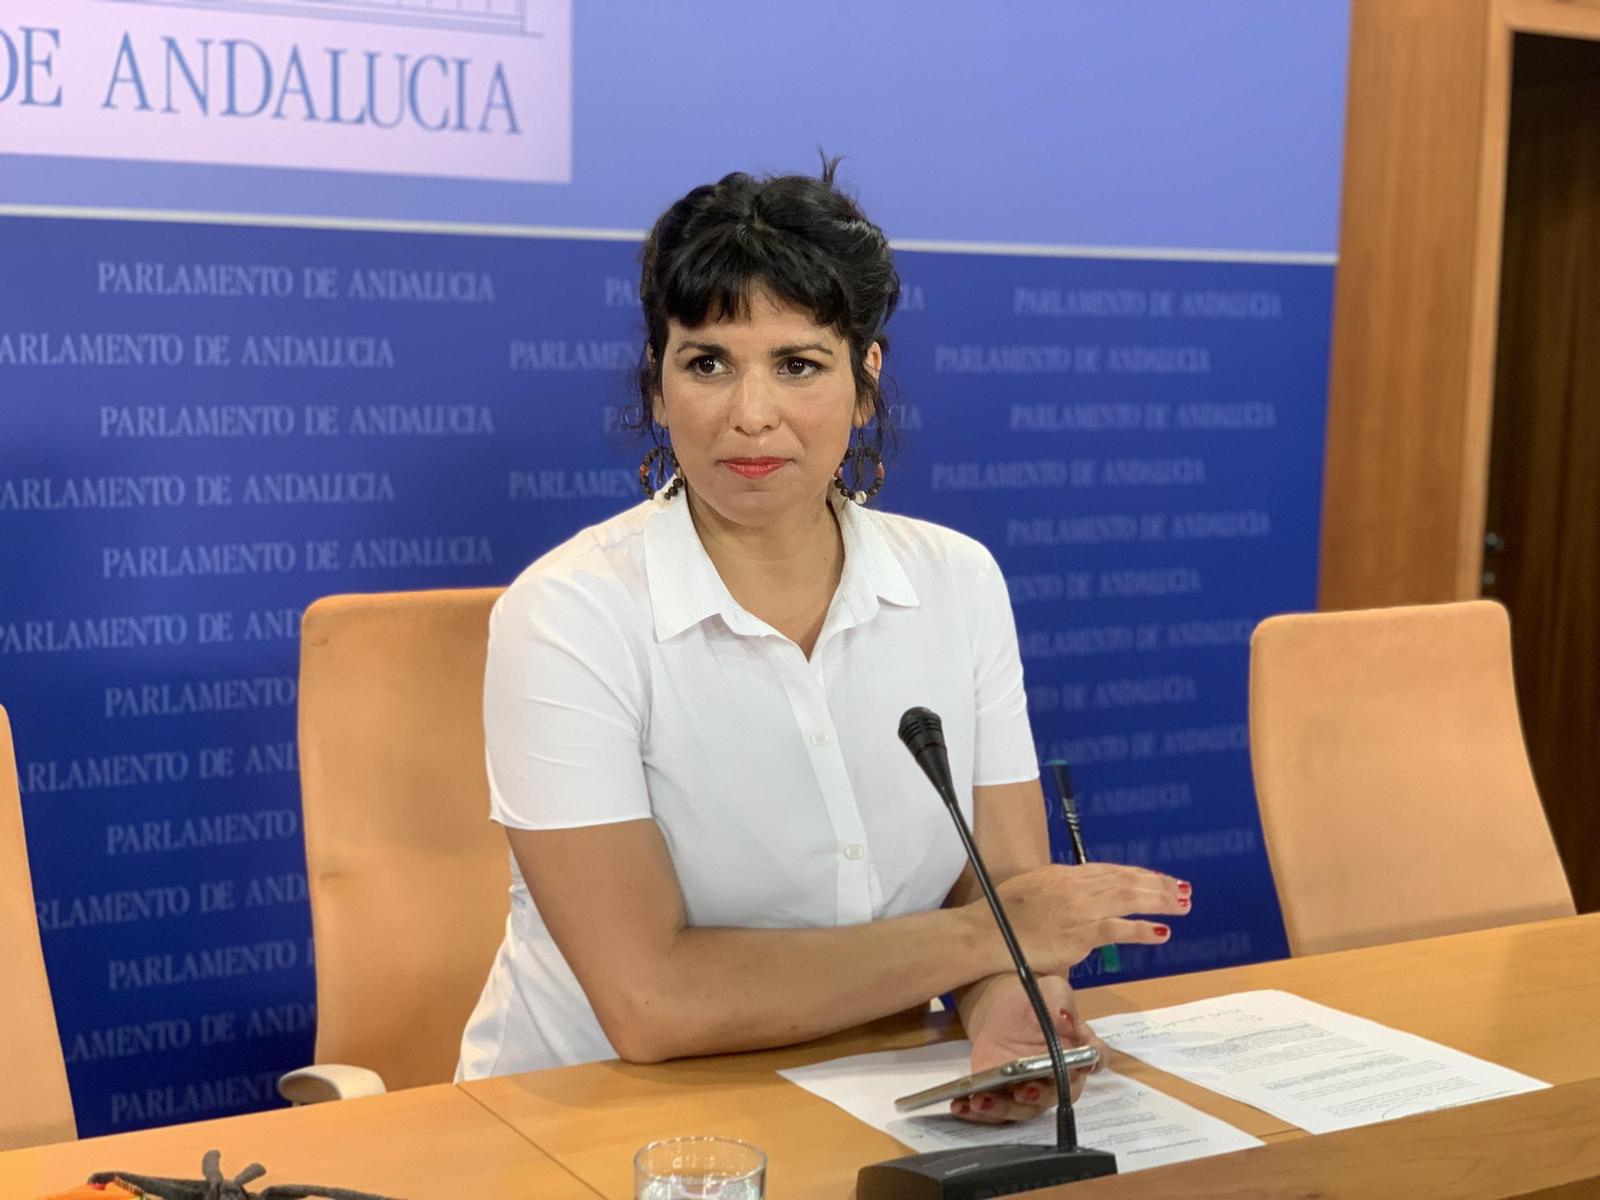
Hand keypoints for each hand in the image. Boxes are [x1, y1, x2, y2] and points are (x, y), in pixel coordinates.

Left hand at [953, 975, 1107, 1123]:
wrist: (1003, 1010)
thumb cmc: (1034, 1002)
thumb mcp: (1050, 991)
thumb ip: (1062, 1003)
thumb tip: (1066, 1019)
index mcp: (1077, 1051)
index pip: (1095, 1059)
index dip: (1093, 1063)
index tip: (1082, 1065)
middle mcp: (1058, 1078)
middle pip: (1056, 1095)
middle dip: (1039, 1096)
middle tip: (1023, 1091)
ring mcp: (1030, 1091)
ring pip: (1024, 1109)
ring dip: (1004, 1109)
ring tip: (981, 1101)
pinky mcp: (1003, 1095)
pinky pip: (996, 1111)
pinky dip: (980, 1113)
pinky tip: (962, 1105)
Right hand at [987, 863, 1189, 976]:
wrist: (984, 933)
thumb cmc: (1001, 917)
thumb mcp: (1032, 891)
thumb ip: (1058, 894)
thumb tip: (1076, 904)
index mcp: (1063, 875)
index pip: (1110, 871)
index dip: (1138, 875)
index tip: (1158, 879)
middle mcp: (1074, 887)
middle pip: (1125, 880)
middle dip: (1157, 884)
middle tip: (1182, 889)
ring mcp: (1077, 909)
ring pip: (1128, 898)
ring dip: (1159, 901)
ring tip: (1182, 904)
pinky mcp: (1077, 933)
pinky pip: (1117, 928)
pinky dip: (1142, 929)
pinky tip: (1162, 931)